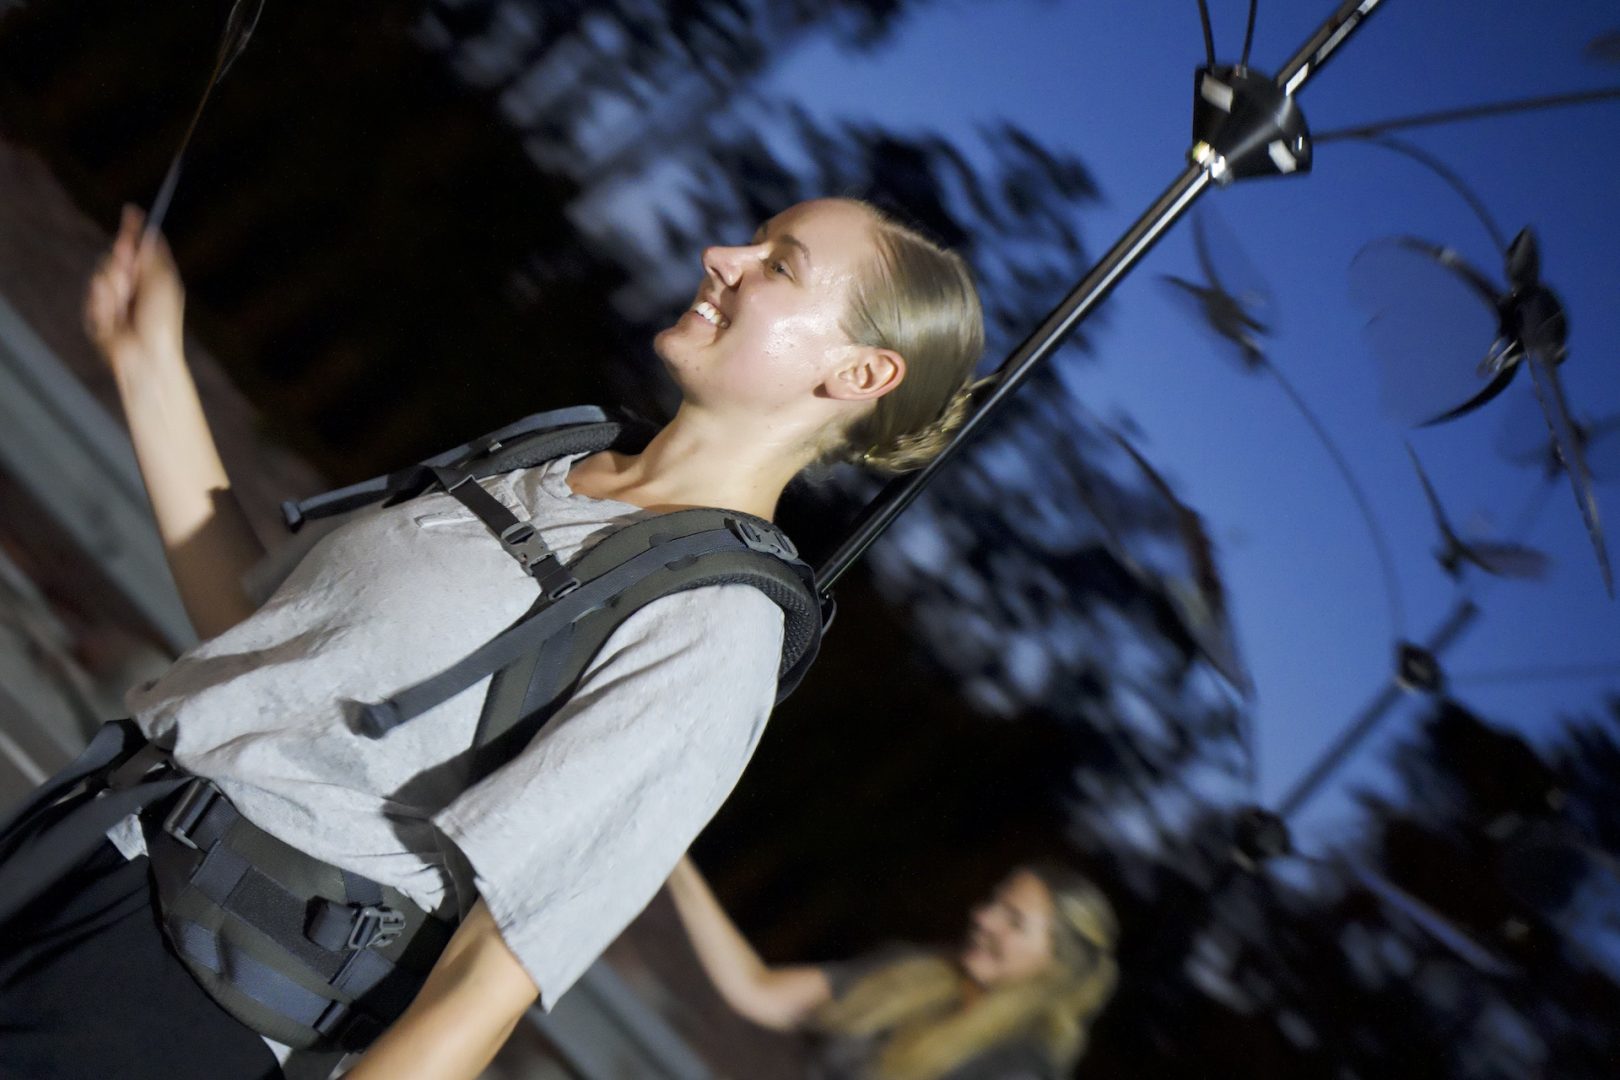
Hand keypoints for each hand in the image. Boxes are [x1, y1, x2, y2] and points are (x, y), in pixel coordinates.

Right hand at [84, 205, 186, 368]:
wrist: (144, 354)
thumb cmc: (161, 322)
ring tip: (124, 307)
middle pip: (117, 254)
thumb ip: (153, 257)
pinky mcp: (99, 310)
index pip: (140, 247)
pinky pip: (94, 293)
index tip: (131, 211)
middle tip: (129, 274)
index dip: (134, 230)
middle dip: (121, 261)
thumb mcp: (162, 284)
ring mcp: (115, 297)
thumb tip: (149, 232)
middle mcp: (133, 284)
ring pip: (102, 271)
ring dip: (114, 286)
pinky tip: (114, 318)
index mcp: (152, 277)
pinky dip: (103, 303)